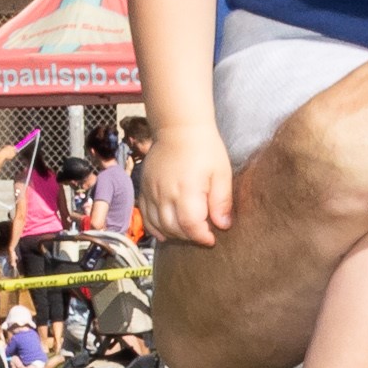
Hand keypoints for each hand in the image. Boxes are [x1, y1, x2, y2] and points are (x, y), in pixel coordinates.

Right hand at [140, 129, 234, 245]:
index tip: (212, 239)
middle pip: (173, 228)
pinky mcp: (144, 188)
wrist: (178, 128)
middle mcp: (165, 193)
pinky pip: (145, 215)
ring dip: (173, 234)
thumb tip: (223, 225)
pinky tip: (166, 231)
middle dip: (189, 237)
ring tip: (187, 231)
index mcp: (186, 190)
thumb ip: (222, 201)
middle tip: (202, 234)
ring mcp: (152, 191)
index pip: (190, 226)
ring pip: (158, 225)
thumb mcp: (222, 173)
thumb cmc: (204, 148)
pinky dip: (155, 227)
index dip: (201, 237)